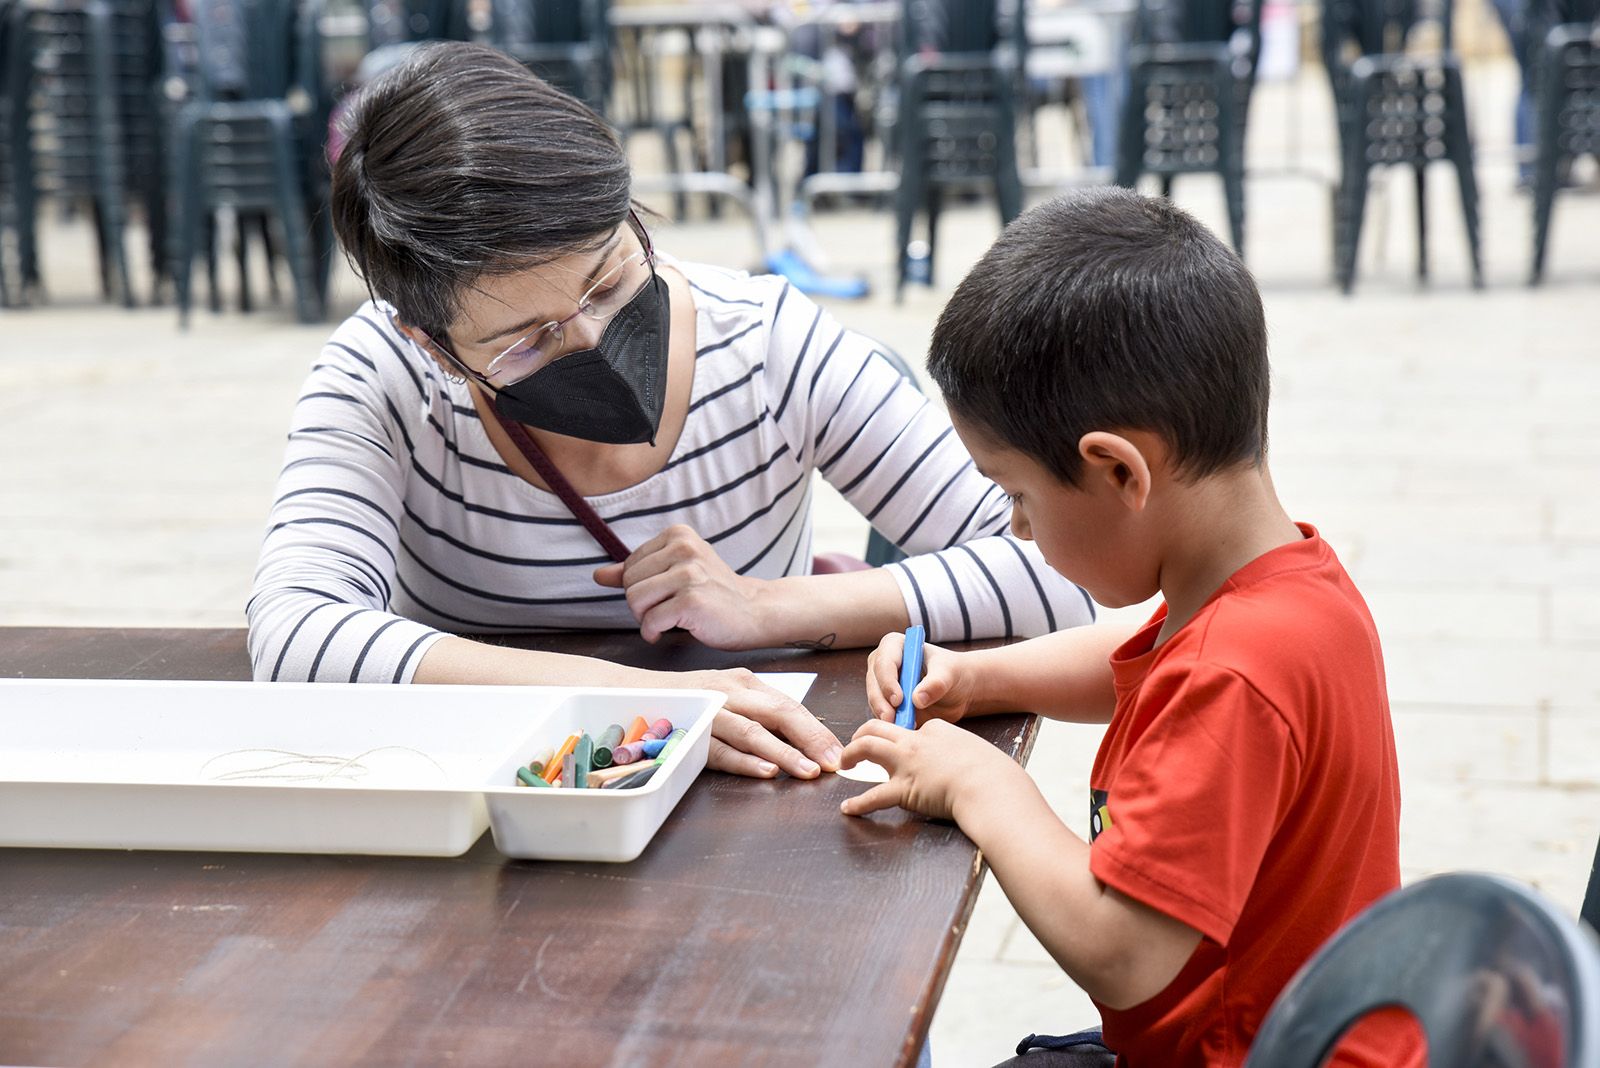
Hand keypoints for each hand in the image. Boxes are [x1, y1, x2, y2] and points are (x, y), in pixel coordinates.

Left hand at [594, 525, 769, 648]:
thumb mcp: (676, 572)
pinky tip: (668, 631)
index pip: (630, 565)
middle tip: (665, 609)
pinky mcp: (692, 601)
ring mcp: (689, 574)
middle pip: (629, 582)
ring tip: (666, 619)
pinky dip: (653, 632)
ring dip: (645, 618)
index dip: (640, 587)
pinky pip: (651, 621)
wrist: (753, 612)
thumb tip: (599, 575)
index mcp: (678, 535)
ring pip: (635, 600)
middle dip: (641, 604)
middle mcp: (684, 549)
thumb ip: (637, 571)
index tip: (663, 595)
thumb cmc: (713, 592)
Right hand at [674, 667, 843, 778]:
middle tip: (832, 762)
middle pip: (777, 713)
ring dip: (782, 754)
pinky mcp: (688, 734)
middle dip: (809, 739)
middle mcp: (729, 692)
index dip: (815, 729)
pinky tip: (765, 772)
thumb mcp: (729, 696)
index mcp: (744, 683)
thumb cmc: (689, 700)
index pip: (788, 705)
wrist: (635, 694)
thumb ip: (760, 713)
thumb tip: (804, 740)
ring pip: (750, 732)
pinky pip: (719, 750)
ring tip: (807, 771)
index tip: (838, 751)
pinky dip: (743, 762)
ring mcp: (708, 711)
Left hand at [838, 718, 1017, 820]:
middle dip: (862, 732)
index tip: (902, 749)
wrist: (990, 787)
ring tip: (844, 763)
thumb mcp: (978, 753)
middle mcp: (916, 741)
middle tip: (855, 743)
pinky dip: (858, 803)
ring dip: (851, 753)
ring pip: (867, 747)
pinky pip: (873, 795)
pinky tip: (849, 809)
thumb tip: (967, 768)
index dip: (904, 738)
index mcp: (936, 730)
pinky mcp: (904, 789)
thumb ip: (965, 756)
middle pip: (879, 727)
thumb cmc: (993, 774)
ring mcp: (907, 763)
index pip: (911, 729)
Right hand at [865, 632, 978, 724]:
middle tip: (892, 719)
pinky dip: (889, 723)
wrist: (957, 690)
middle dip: (881, 702)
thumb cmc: (952, 673)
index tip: (898, 700)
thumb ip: (935, 684)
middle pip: (874, 683)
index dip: (888, 681)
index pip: (884, 662)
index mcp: (894, 645)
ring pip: (874, 700)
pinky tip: (904, 728)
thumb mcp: (949, 674)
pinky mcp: (884, 702)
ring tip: (902, 726)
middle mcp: (882, 662)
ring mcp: (881, 683)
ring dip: (885, 715)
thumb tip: (917, 699)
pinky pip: (881, 714)